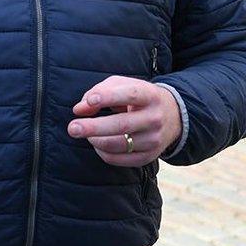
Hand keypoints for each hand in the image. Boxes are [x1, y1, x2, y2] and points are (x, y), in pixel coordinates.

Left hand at [67, 76, 181, 166]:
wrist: (173, 116)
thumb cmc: (139, 97)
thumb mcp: (123, 86)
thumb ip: (99, 91)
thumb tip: (79, 109)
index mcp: (150, 95)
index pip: (130, 94)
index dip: (109, 97)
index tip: (90, 101)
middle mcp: (154, 118)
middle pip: (122, 125)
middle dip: (94, 127)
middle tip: (72, 128)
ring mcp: (153, 140)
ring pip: (118, 145)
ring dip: (95, 140)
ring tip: (85, 133)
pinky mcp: (148, 157)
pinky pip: (119, 159)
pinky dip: (102, 152)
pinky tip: (97, 143)